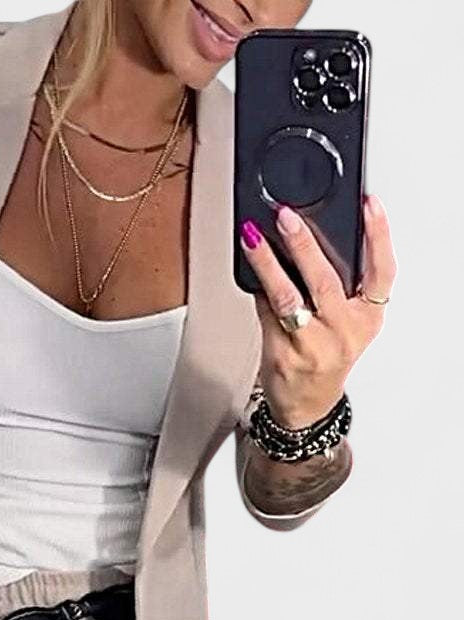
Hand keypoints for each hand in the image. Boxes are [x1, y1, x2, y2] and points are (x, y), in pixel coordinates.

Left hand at [238, 194, 396, 428]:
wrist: (306, 404)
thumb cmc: (326, 357)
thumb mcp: (348, 323)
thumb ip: (340, 287)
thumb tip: (305, 237)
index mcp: (367, 318)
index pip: (382, 272)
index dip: (379, 236)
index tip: (369, 204)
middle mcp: (343, 332)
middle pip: (326, 281)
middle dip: (304, 244)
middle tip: (287, 216)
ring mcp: (313, 346)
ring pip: (288, 297)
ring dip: (268, 264)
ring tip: (253, 239)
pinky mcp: (284, 355)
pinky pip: (267, 314)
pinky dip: (257, 288)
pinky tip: (248, 269)